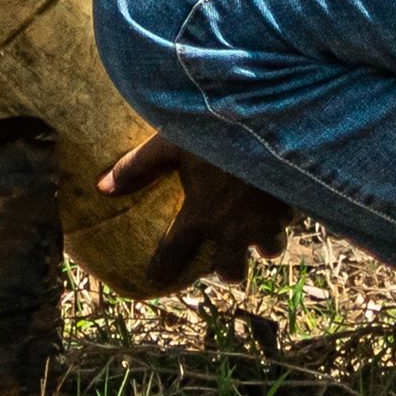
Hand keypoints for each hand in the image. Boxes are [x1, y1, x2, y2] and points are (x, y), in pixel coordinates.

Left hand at [100, 132, 295, 290]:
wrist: (273, 117)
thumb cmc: (215, 129)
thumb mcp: (170, 142)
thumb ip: (137, 167)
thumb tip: (101, 187)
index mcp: (200, 217)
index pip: (175, 255)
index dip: (163, 270)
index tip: (156, 277)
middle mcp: (234, 228)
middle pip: (231, 271)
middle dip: (226, 269)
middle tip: (219, 260)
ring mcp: (267, 221)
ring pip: (268, 251)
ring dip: (261, 245)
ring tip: (255, 234)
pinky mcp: (294, 205)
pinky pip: (289, 223)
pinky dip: (283, 218)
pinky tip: (279, 204)